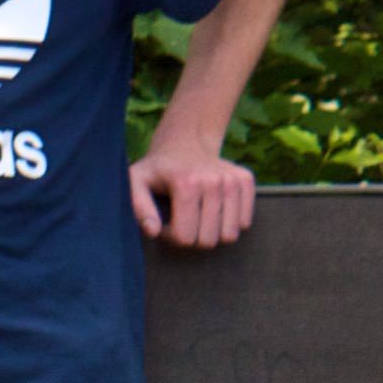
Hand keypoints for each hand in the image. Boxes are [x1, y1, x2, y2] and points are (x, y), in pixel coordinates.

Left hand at [130, 135, 255, 247]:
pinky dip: (230, 222)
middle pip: (208, 240)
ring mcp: (232, 180)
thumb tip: (153, 231)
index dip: (171, 237)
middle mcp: (214, 181)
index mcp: (187, 184)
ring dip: (213, 233)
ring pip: (229, 236)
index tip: (165, 224)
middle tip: (183, 221)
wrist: (185, 141)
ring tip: (199, 218)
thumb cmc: (158, 169)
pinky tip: (215, 209)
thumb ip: (139, 207)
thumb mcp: (137, 182)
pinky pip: (245, 222)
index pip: (185, 238)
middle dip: (193, 238)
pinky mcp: (246, 180)